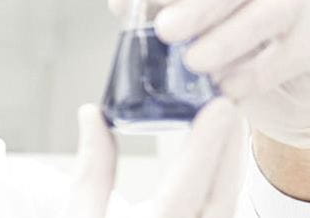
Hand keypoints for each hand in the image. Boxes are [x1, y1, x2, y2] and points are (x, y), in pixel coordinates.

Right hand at [63, 100, 245, 217]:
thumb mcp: (80, 216)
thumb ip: (92, 167)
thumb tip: (92, 114)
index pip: (185, 188)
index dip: (206, 146)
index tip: (221, 107)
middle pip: (220, 196)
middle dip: (228, 148)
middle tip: (229, 103)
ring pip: (229, 208)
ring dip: (230, 167)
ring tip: (227, 127)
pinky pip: (222, 216)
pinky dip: (224, 189)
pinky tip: (222, 165)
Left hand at [110, 0, 309, 149]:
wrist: (307, 62)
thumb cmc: (246, 30)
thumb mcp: (206, 15)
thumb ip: (163, 7)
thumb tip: (120, 0)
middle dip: (200, 7)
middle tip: (167, 33)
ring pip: (269, 13)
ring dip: (227, 40)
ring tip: (194, 63)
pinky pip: (290, 54)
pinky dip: (256, 73)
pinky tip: (229, 88)